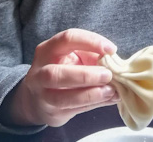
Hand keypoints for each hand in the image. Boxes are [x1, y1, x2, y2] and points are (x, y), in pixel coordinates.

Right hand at [0, 29, 119, 126]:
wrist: (37, 97)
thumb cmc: (64, 69)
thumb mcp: (74, 56)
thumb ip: (92, 56)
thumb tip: (116, 63)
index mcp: (48, 49)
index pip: (68, 39)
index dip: (91, 42)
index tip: (111, 50)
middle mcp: (40, 72)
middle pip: (57, 74)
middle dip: (86, 75)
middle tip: (108, 75)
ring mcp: (42, 95)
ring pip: (62, 98)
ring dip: (90, 95)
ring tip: (111, 91)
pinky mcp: (51, 113)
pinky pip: (73, 110)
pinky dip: (93, 104)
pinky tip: (108, 99)